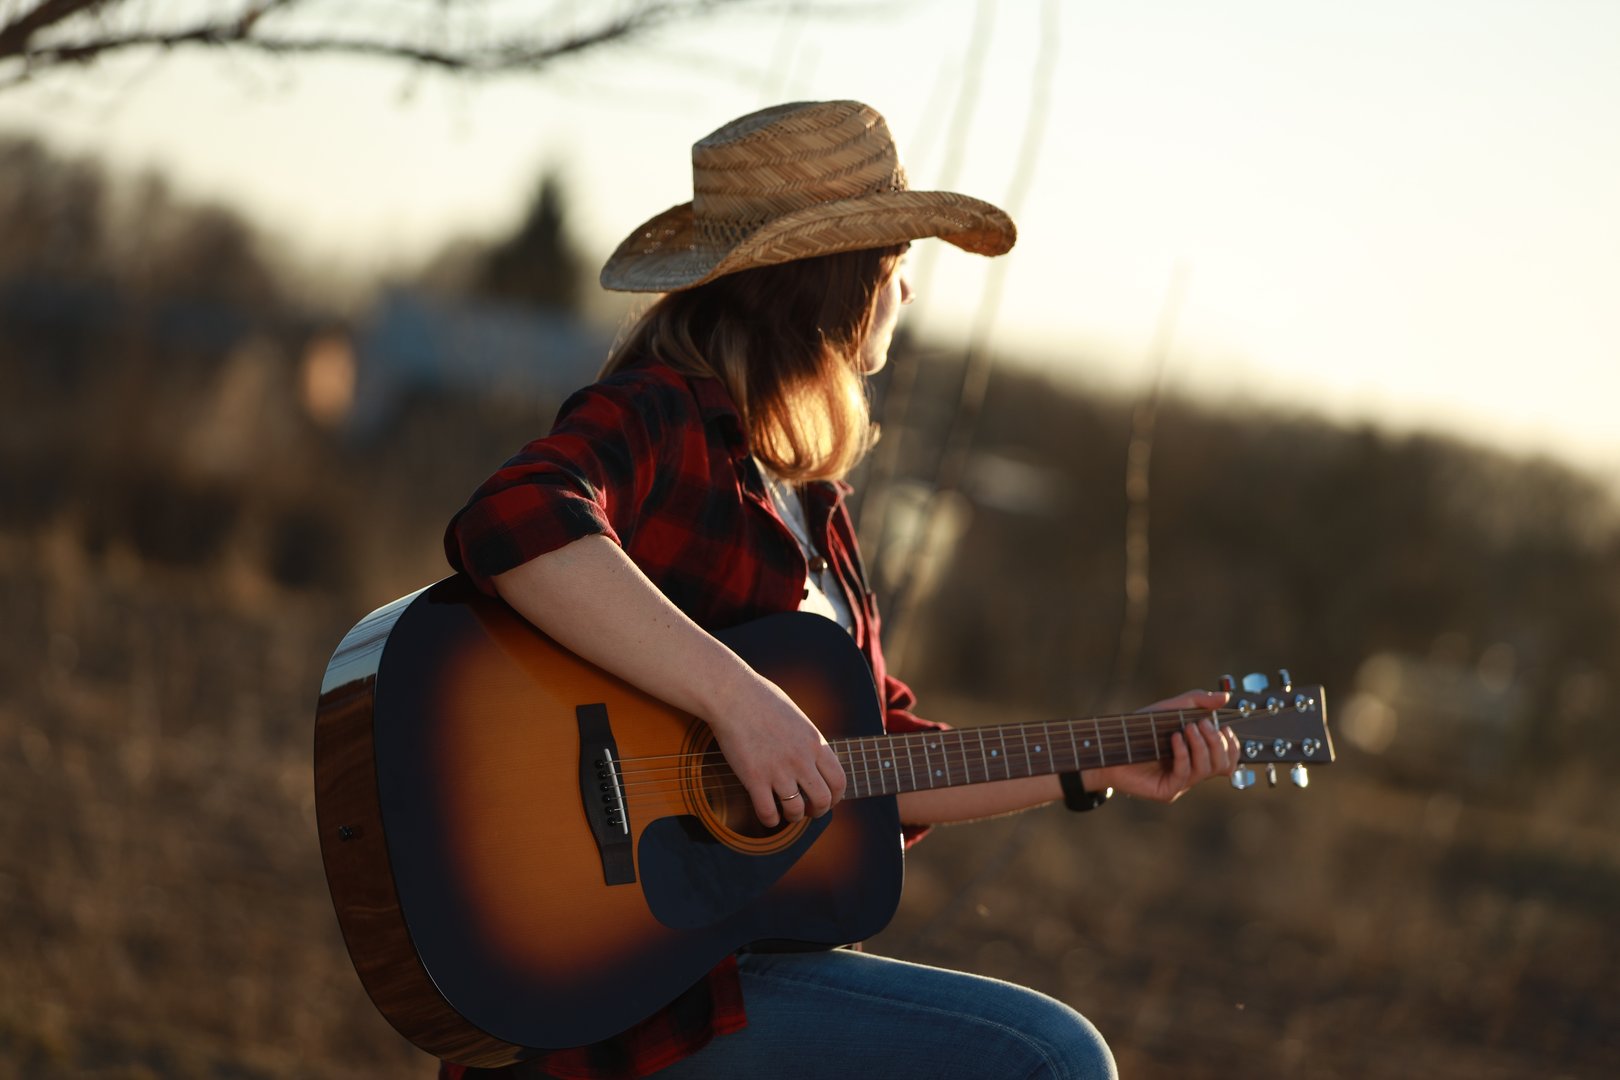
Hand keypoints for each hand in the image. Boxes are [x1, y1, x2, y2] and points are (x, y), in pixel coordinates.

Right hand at [706, 672, 846, 827]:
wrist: (732, 695)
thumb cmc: (762, 700)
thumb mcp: (797, 718)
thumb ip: (808, 741)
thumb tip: (814, 756)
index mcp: (815, 743)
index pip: (839, 781)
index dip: (836, 797)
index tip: (827, 800)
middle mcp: (801, 759)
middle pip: (822, 800)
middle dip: (817, 811)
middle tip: (808, 810)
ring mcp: (778, 770)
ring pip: (796, 810)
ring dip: (793, 817)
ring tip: (787, 813)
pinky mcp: (754, 778)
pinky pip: (767, 812)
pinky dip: (770, 820)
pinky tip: (768, 816)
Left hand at [1086, 689, 1236, 803]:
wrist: (1109, 746)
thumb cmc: (1138, 730)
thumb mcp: (1169, 709)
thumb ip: (1196, 702)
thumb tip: (1225, 697)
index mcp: (1196, 756)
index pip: (1228, 758)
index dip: (1232, 744)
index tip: (1223, 727)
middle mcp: (1192, 771)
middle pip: (1223, 765)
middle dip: (1216, 742)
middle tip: (1202, 724)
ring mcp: (1180, 784)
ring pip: (1206, 770)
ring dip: (1201, 745)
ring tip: (1187, 728)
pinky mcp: (1167, 791)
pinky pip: (1185, 774)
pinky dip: (1183, 753)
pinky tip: (1175, 739)